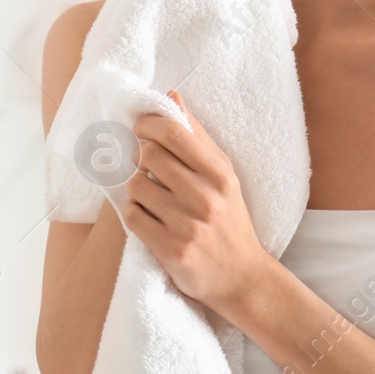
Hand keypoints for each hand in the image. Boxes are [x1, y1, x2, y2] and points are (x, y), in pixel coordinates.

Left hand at [124, 90, 270, 318]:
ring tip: (152, 197)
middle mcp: (204, 196)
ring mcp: (187, 224)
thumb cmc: (230, 220)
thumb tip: (171, 97)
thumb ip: (196, 136)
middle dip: (141, 159)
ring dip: (137, 189)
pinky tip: (149, 218)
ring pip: (136, 186)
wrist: (241, 277)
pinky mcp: (170, 249)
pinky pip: (132, 216)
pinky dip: (135, 214)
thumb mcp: (223, 175)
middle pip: (148, 156)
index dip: (148, 124)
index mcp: (219, 173)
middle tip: (147, 167)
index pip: (173, 132)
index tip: (140, 128)